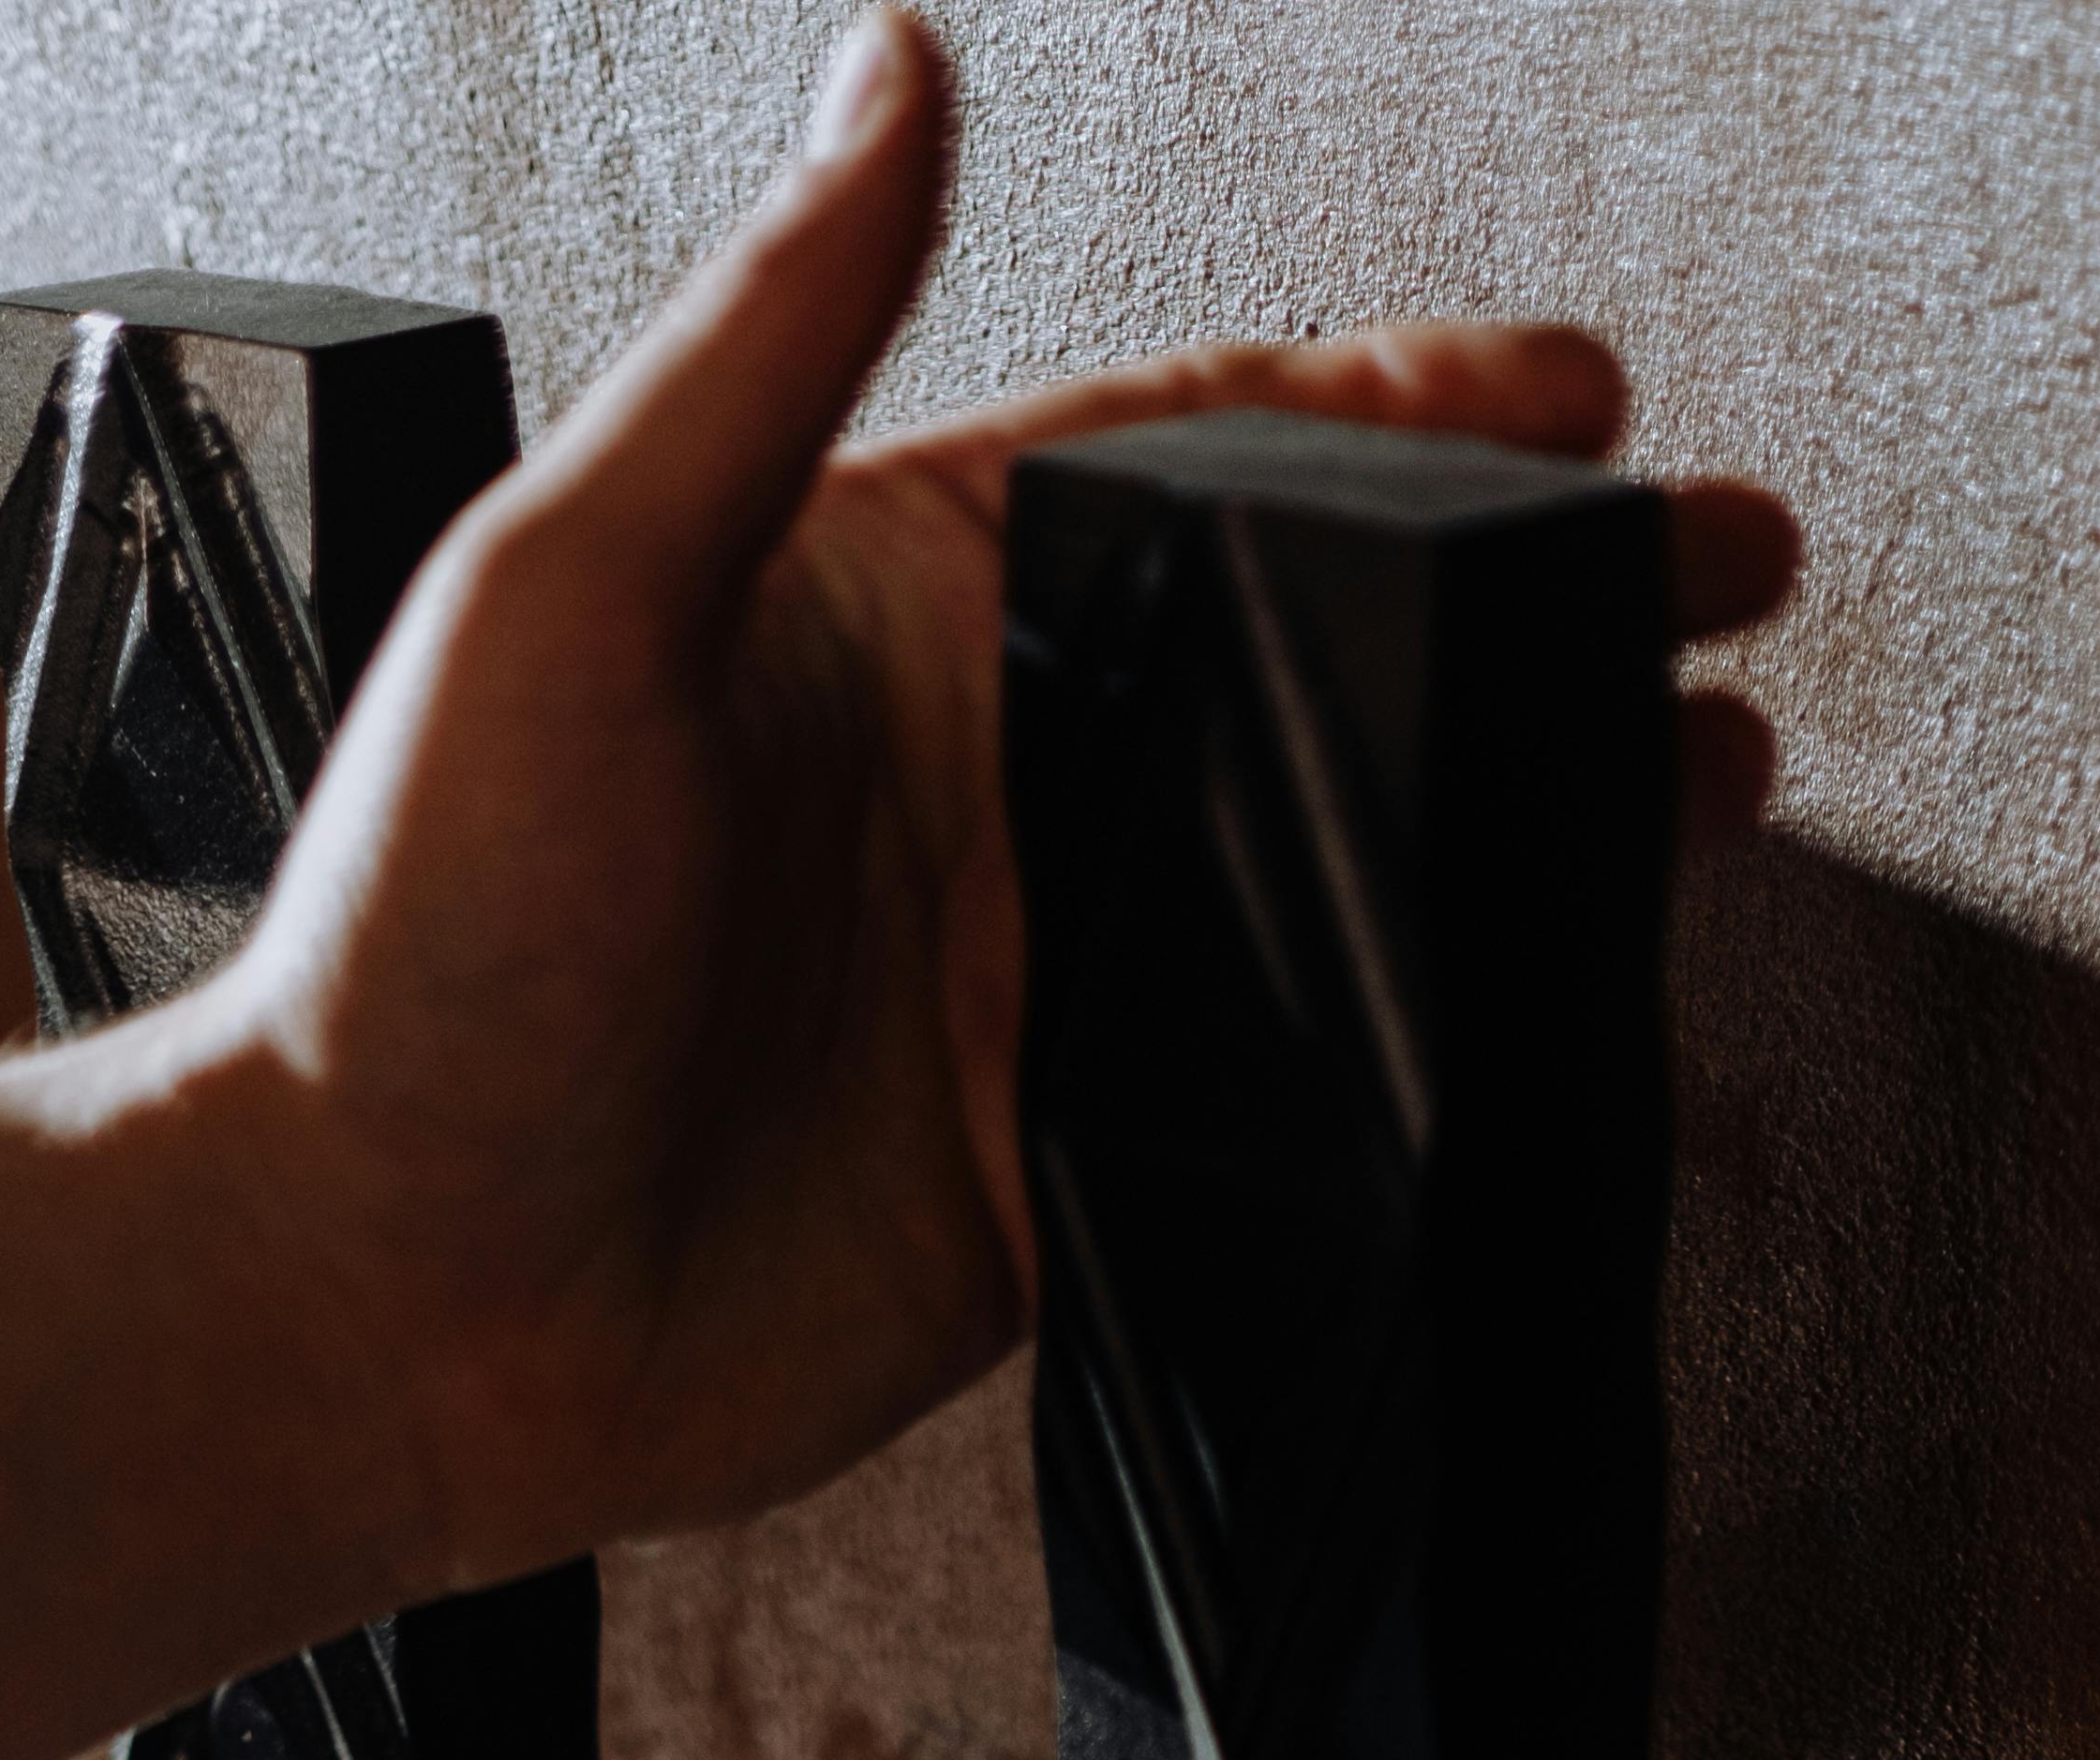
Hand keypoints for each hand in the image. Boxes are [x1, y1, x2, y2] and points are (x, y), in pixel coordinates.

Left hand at [231, 2, 1800, 1592]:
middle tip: (1712, 571)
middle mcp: (982, 783)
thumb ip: (767, 339)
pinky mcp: (1050, 1173)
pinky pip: (1281, 1103)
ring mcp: (1032, 985)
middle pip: (1318, 660)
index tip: (1563, 388)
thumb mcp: (577, 584)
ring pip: (1339, 877)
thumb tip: (886, 71)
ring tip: (1702, 784)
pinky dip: (1423, 1062)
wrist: (387, 1297)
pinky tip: (1543, 1020)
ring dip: (1523, 826)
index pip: (1196, 458)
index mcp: (888, 602)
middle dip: (1531, 606)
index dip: (1397, 410)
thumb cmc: (416, 952)